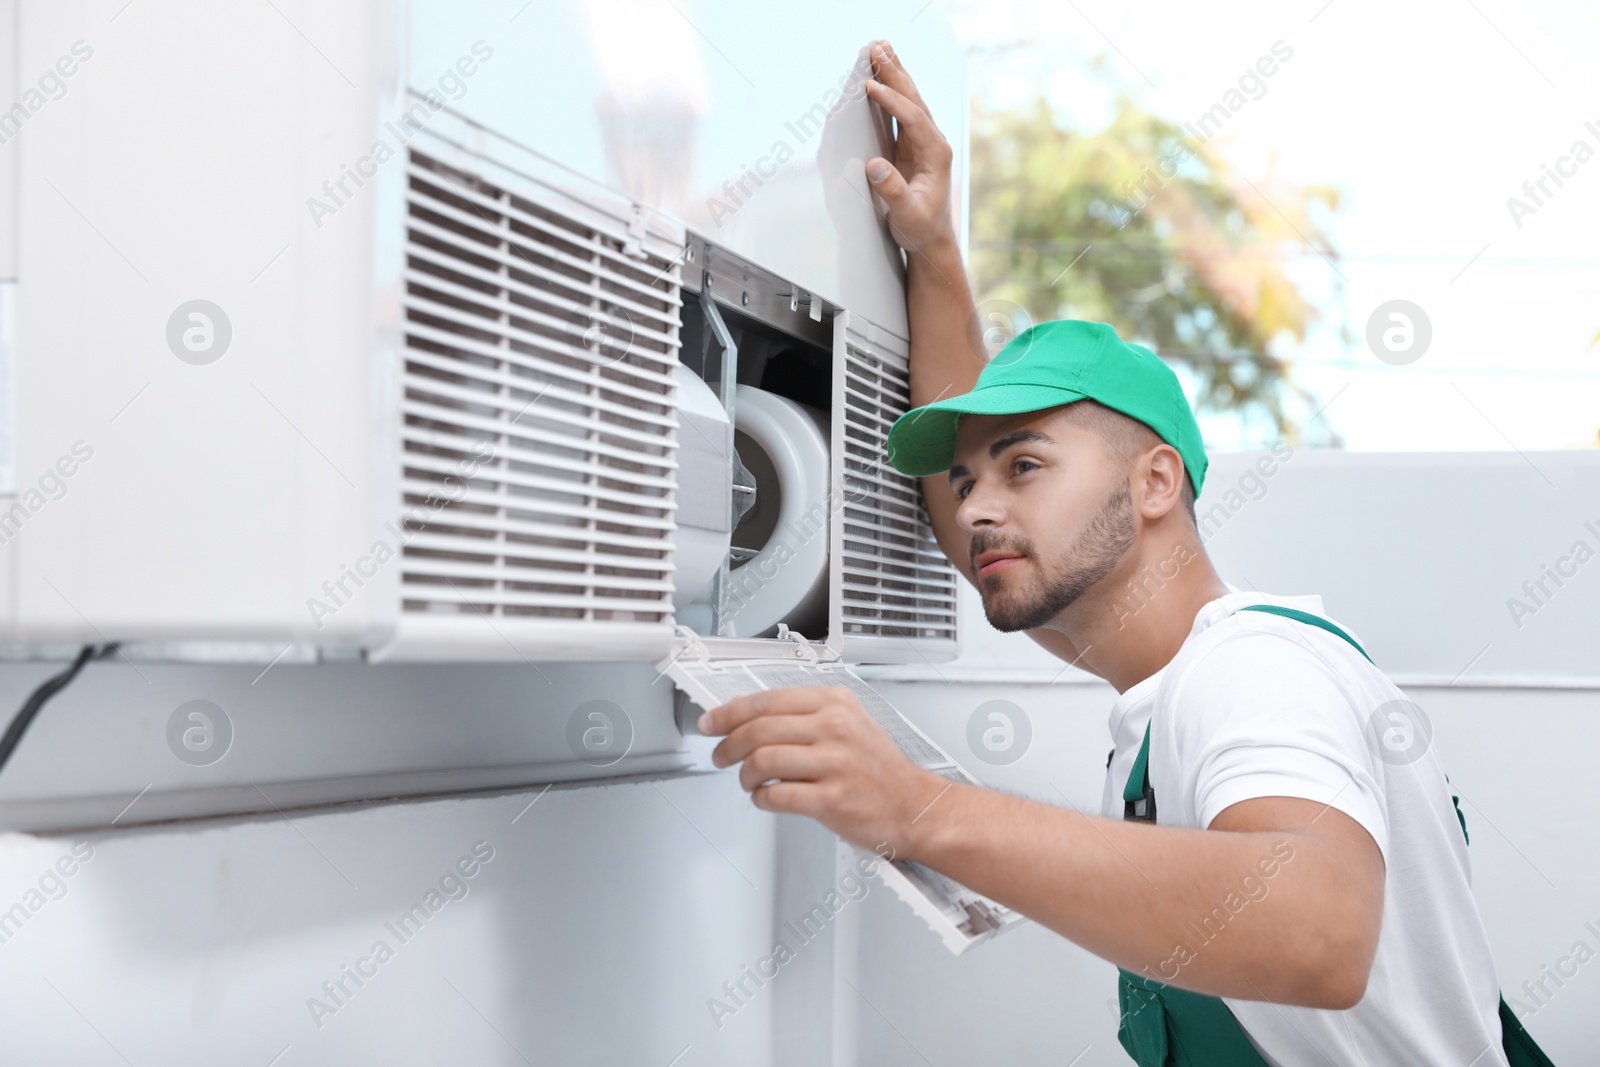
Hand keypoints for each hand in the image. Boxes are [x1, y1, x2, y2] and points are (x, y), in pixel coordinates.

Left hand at [698, 685, 949, 859]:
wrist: (915, 807)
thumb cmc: (879, 770)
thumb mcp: (847, 724)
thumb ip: (799, 715)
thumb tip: (745, 713)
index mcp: (835, 703)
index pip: (766, 700)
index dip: (728, 713)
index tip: (711, 723)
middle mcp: (835, 727)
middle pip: (758, 729)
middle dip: (728, 745)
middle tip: (720, 756)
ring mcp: (834, 763)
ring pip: (762, 761)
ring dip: (744, 775)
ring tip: (747, 781)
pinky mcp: (831, 799)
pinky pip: (776, 796)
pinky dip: (761, 799)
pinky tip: (765, 798)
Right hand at [864, 40, 956, 259]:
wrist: (932, 240)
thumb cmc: (921, 228)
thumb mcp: (906, 214)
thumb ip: (892, 190)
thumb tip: (874, 166)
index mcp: (936, 154)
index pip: (912, 118)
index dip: (891, 101)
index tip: (871, 87)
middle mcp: (933, 143)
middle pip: (913, 99)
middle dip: (895, 73)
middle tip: (877, 48)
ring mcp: (923, 142)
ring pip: (909, 100)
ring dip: (894, 75)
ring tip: (880, 50)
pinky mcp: (912, 146)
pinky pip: (901, 111)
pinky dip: (891, 91)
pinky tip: (881, 78)